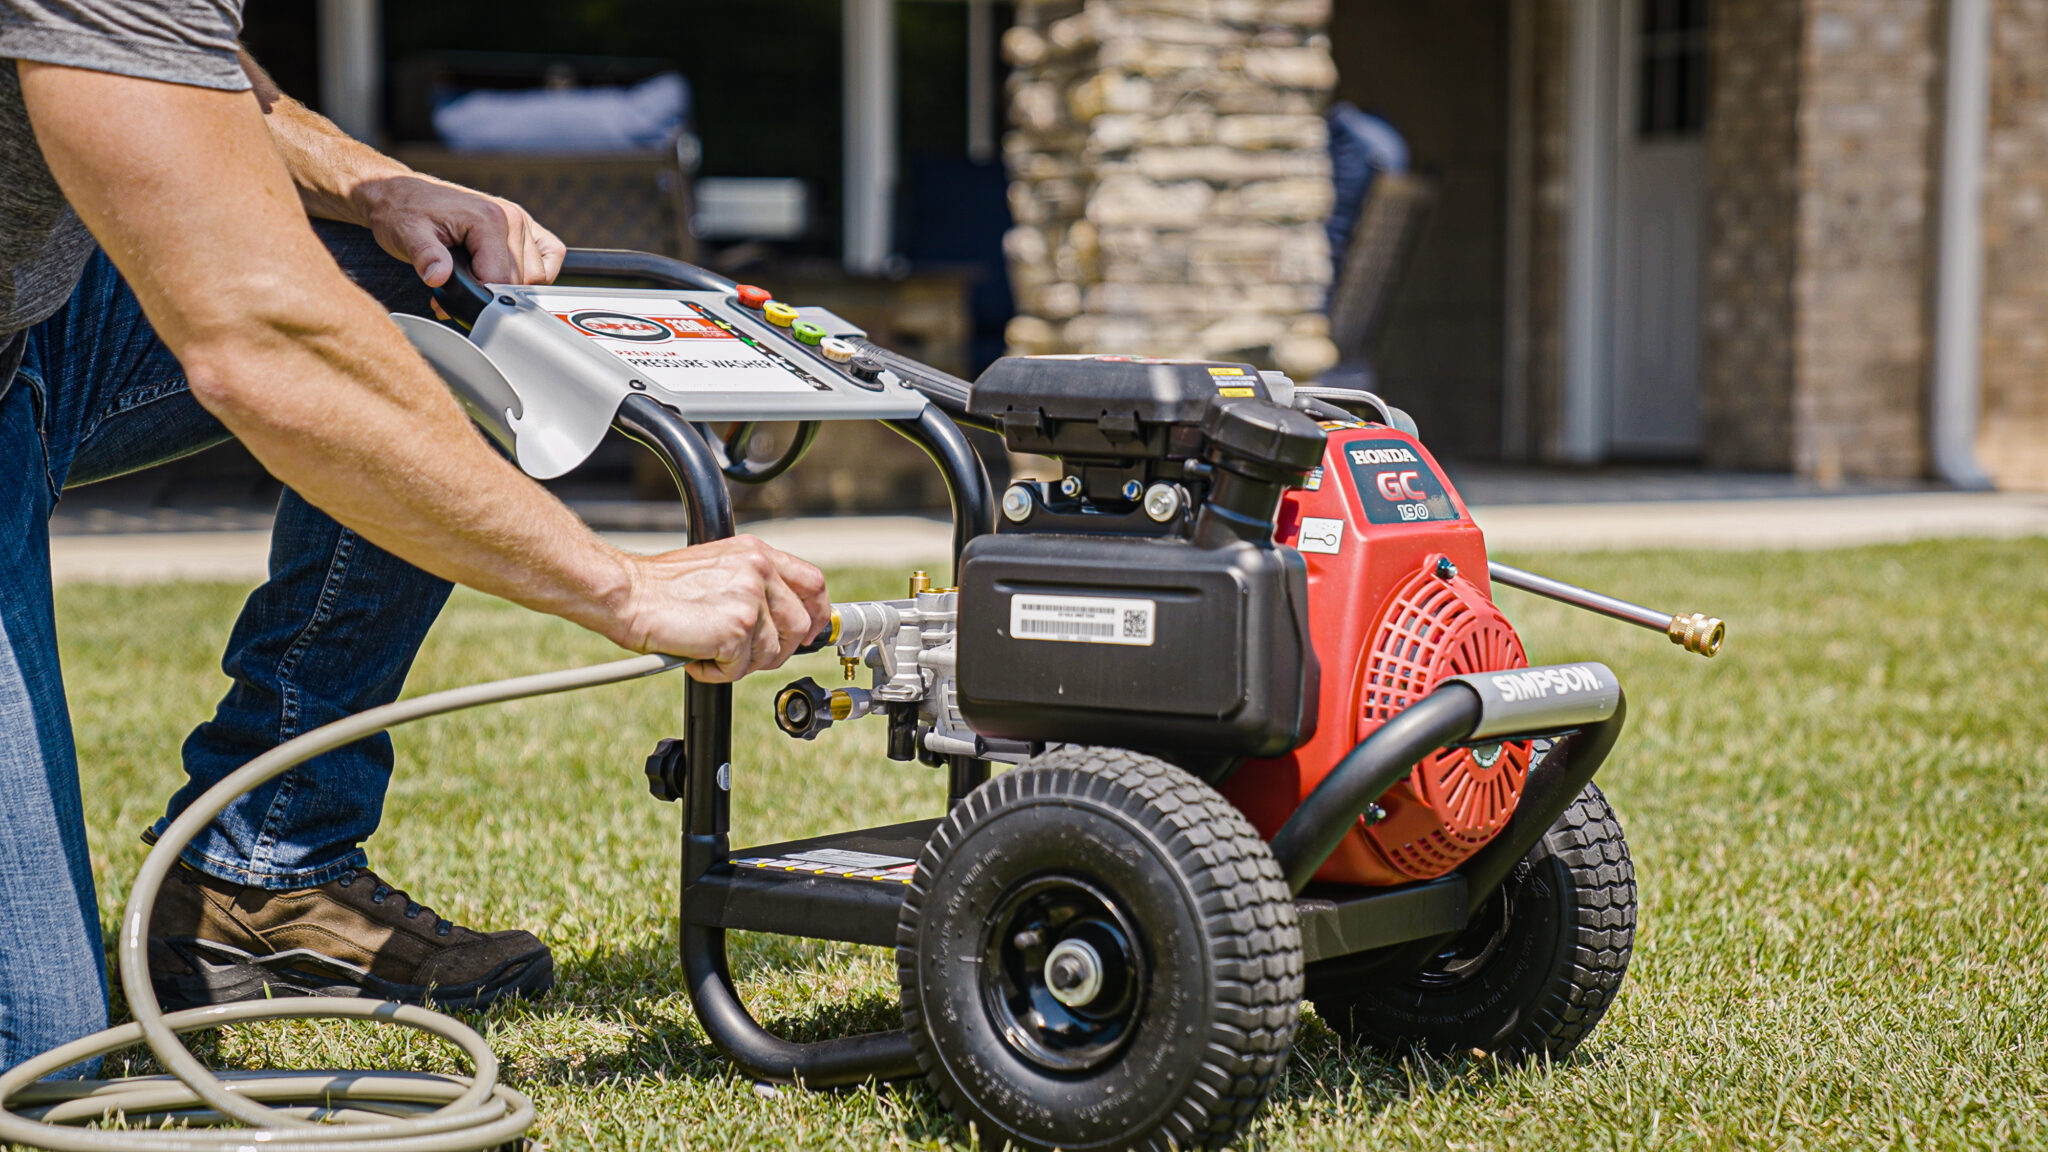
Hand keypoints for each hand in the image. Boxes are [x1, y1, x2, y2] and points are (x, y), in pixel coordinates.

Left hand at [353, 174, 566, 287]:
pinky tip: (509, 274)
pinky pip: (551, 257)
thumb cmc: (405, 212)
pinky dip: (538, 272)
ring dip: (510, 286)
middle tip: (457, 288)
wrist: (403, 194)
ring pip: (537, 277)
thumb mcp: (406, 234)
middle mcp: (512, 218)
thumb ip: (426, 256)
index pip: (501, 279)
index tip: (453, 299)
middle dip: (490, 294)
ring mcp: (522, 222)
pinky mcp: (526, 227)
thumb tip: (437, 277)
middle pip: (520, 282)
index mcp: (489, 218)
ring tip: (476, 278)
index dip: (479, 297)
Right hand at [610, 536, 830, 682]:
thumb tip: (780, 620)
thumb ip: (754, 584)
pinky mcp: (736, 630)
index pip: (813, 583)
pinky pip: (741, 669)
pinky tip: (696, 655)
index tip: (806, 634)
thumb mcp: (719, 567)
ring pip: (771, 653)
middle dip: (775, 650)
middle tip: (741, 653)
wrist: (627, 593)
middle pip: (798, 626)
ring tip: (707, 649)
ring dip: (740, 662)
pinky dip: (717, 672)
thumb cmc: (661, 586)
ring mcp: (750, 600)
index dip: (816, 614)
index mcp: (757, 553)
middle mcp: (759, 571)